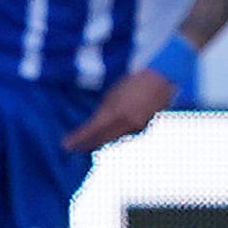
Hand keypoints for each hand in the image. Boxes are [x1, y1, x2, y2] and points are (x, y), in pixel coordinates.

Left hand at [62, 64, 178, 152]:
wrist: (162, 80)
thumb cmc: (133, 82)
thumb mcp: (113, 94)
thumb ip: (104, 109)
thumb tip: (94, 122)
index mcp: (117, 112)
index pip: (93, 130)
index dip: (79, 138)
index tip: (66, 145)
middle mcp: (128, 124)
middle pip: (103, 139)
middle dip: (87, 144)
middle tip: (73, 147)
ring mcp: (138, 128)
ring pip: (114, 139)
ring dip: (101, 141)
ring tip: (86, 143)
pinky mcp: (145, 128)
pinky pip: (126, 135)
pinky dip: (115, 135)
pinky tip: (107, 135)